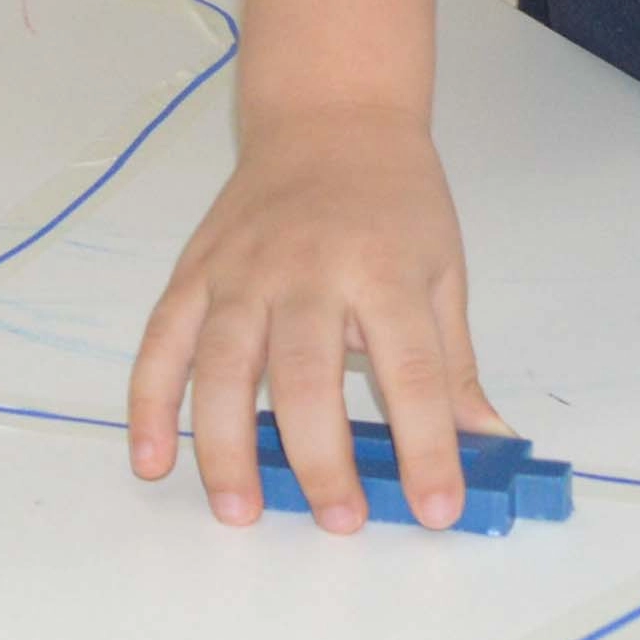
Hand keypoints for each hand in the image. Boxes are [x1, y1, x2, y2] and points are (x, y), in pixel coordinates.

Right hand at [123, 105, 502, 531]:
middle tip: (338, 521)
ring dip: (226, 444)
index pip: (412, 370)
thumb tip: (490, 446)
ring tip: (239, 510)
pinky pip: (162, 342)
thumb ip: (454, 367)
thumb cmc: (396, 200)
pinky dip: (149, 402)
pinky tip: (152, 458)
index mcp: (383, 270)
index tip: (438, 509)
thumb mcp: (444, 272)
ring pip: (224, 365)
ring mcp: (242, 271)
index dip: (428, 445)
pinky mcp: (195, 273)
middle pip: (307, 375)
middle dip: (321, 457)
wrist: (329, 117)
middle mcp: (307, 270)